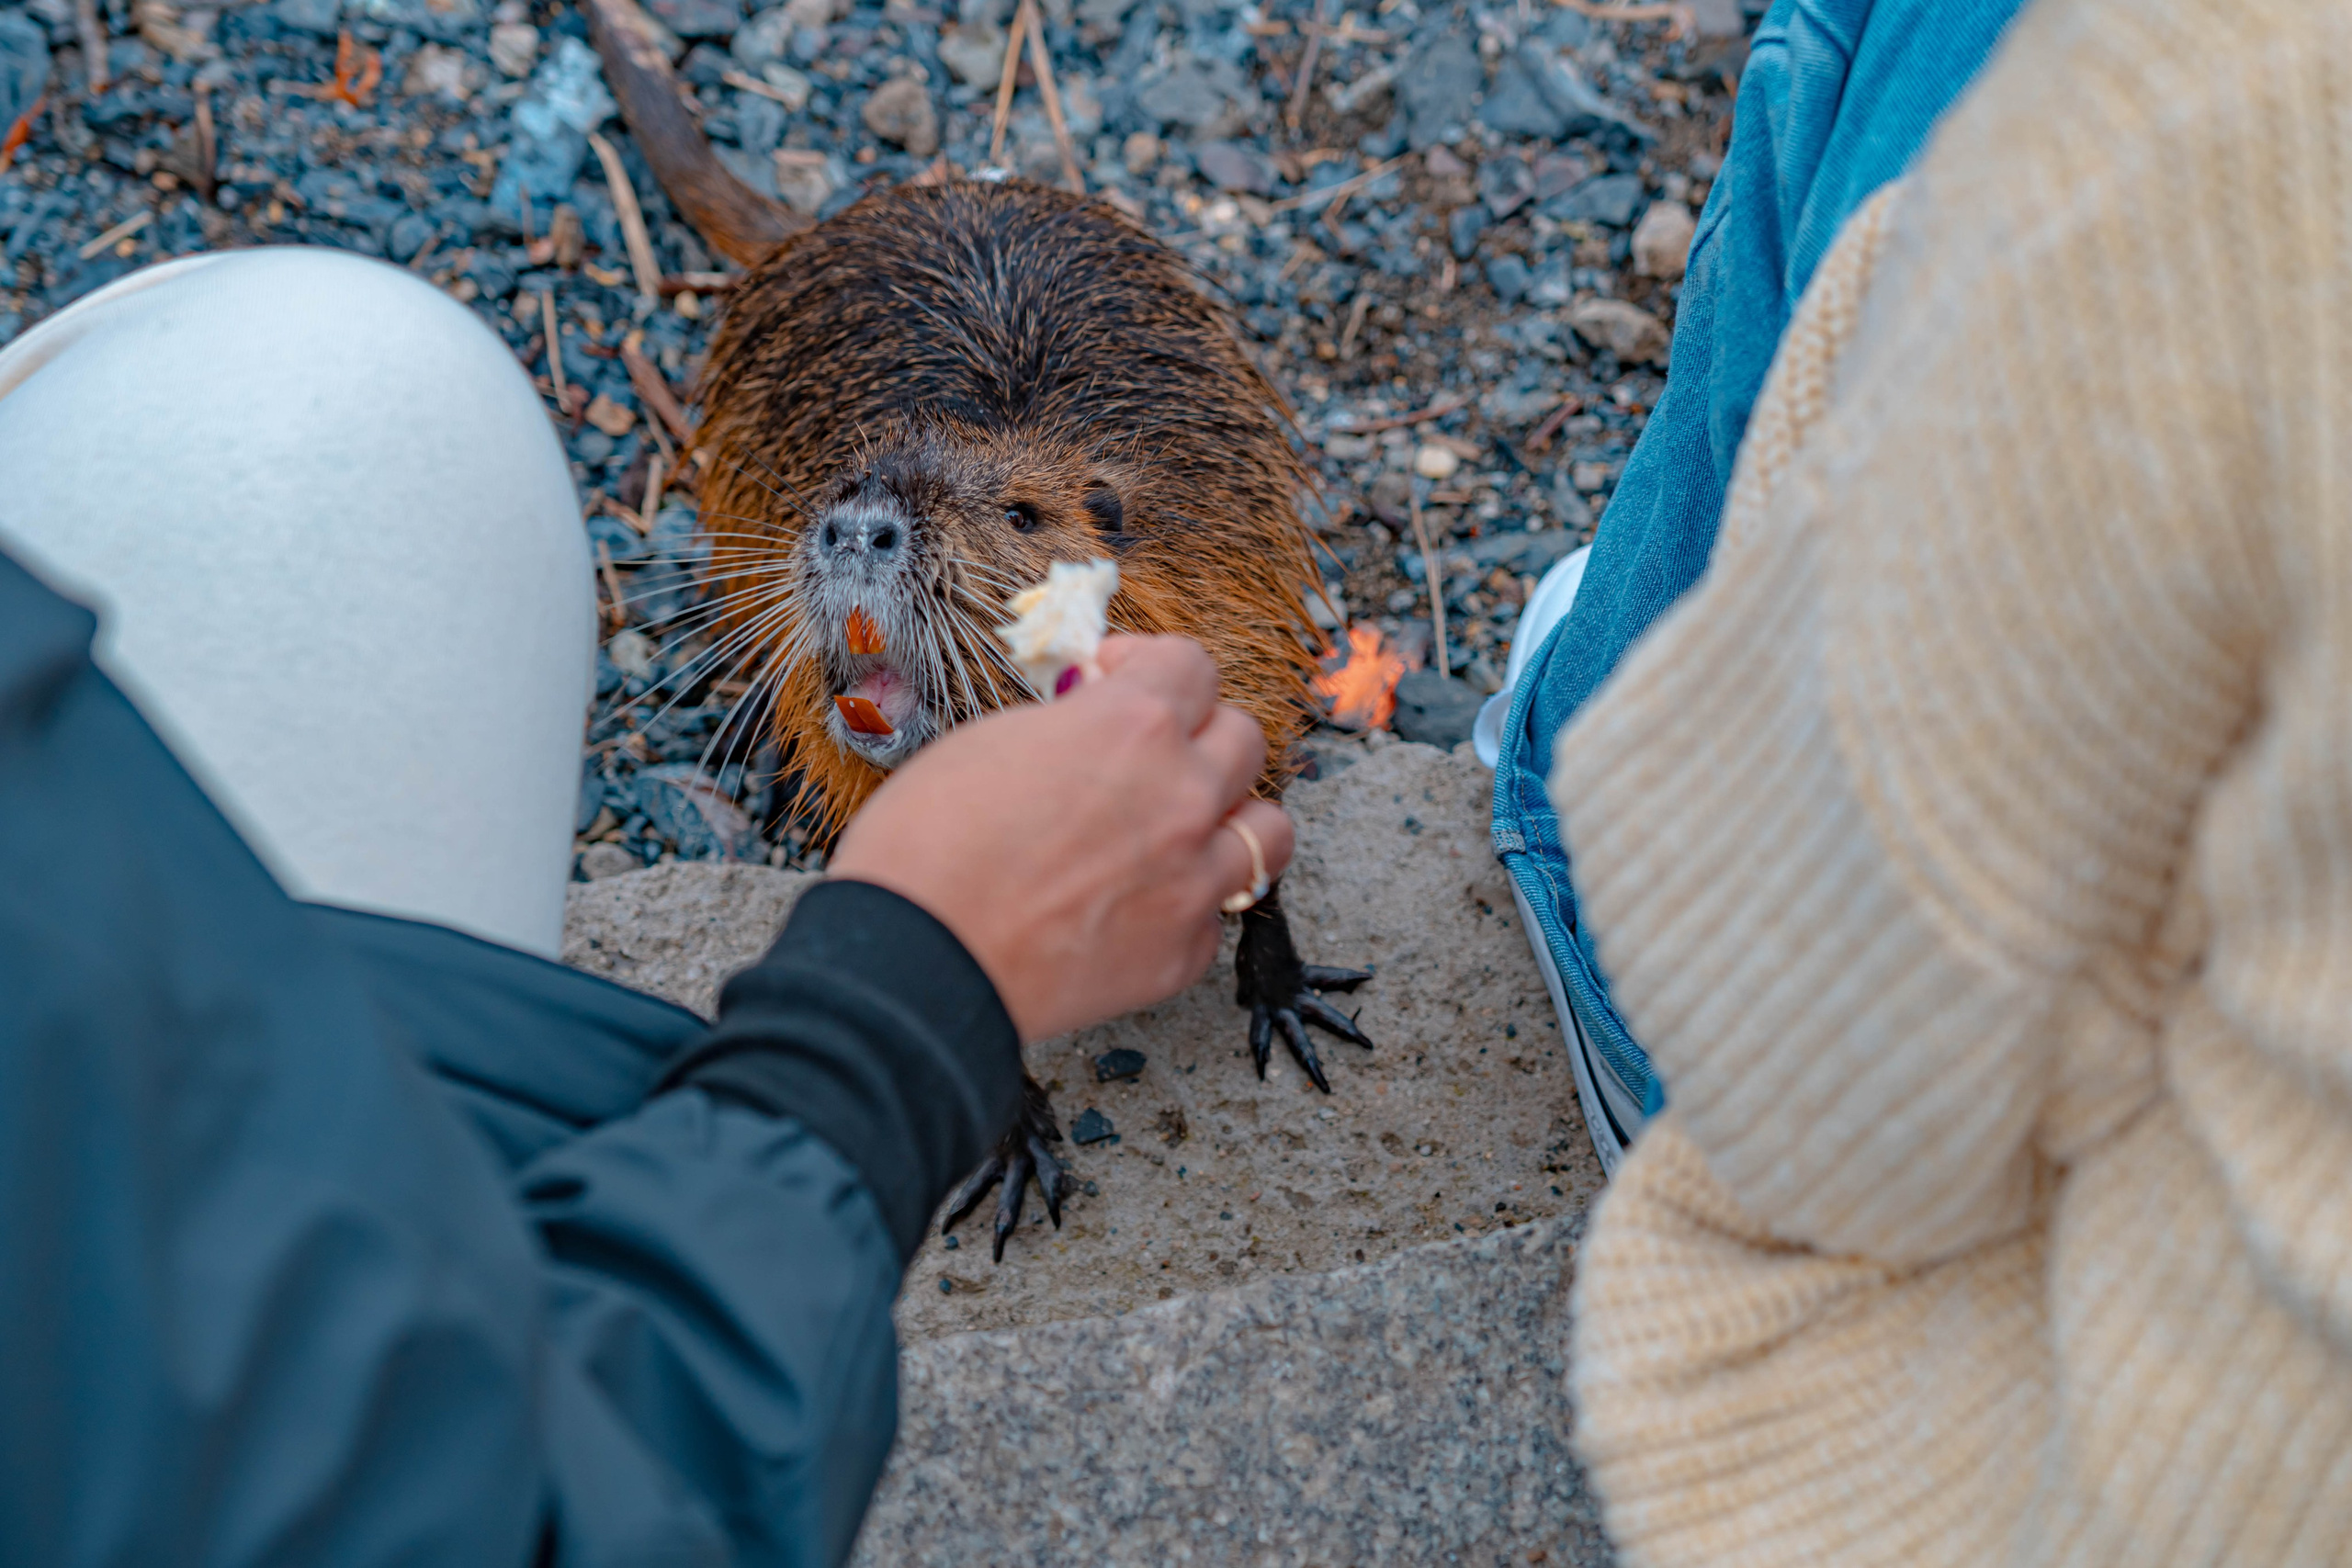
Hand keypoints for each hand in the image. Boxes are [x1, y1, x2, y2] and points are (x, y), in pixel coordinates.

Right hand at [828, 635, 1293, 1041]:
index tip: (1119, 679)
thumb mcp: (989, 743)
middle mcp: (1183, 796)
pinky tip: (1138, 905)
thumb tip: (1089, 724)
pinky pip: (1215, 914)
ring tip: (1185, 829)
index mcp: (1134, 727)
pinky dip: (1186, 905)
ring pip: (1267, 830)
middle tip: (1150, 755)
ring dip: (1231, 819)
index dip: (1150, 666)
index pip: (1191, 665)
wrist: (917, 963)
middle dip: (1196, 736)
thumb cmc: (925, 849)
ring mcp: (1192, 880)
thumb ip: (1068, 726)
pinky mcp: (1182, 954)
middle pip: (1243, 739)